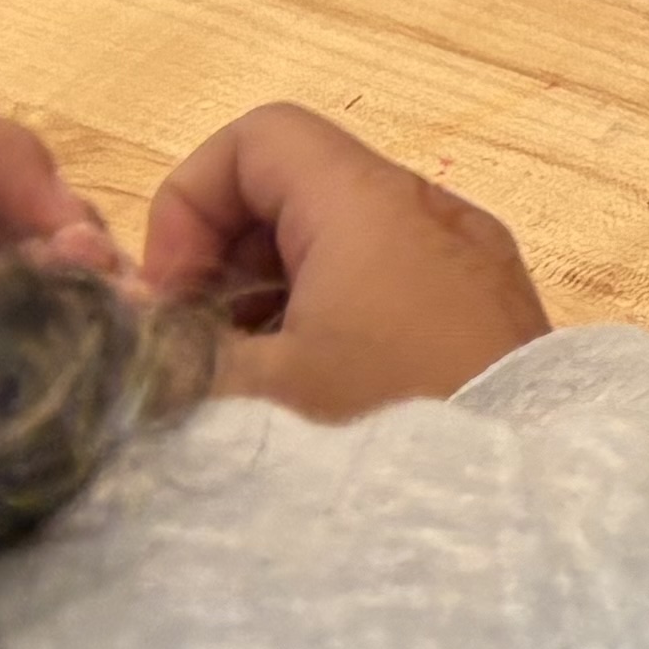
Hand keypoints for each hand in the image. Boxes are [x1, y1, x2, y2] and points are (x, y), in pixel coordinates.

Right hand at [144, 104, 550, 419]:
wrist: (525, 510)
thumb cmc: (385, 430)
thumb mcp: (255, 396)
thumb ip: (169, 350)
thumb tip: (123, 325)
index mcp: (372, 204)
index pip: (258, 138)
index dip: (190, 200)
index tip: (173, 296)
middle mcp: (430, 211)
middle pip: (297, 185)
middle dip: (224, 255)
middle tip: (197, 346)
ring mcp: (469, 261)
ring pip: (341, 240)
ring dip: (274, 295)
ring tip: (250, 382)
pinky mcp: (489, 312)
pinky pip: (390, 282)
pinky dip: (333, 316)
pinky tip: (314, 398)